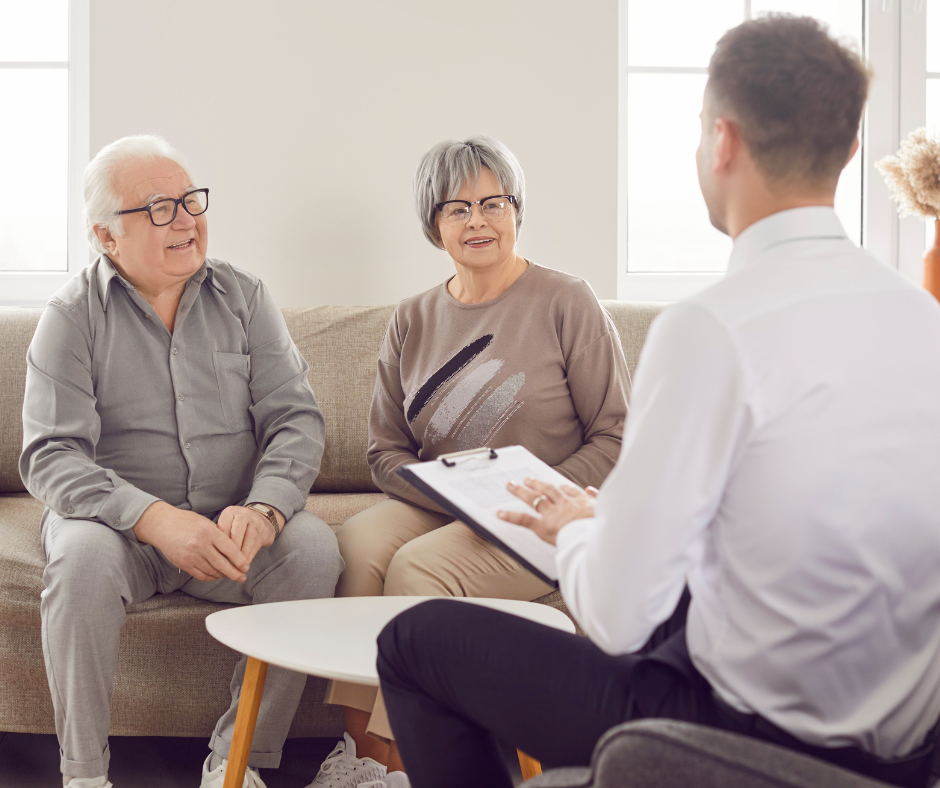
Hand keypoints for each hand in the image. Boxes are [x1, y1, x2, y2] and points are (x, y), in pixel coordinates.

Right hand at [133, 502, 249, 582]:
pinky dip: (210, 577)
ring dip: (223, 575)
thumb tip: (234, 550)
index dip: (239, 560)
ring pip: (212, 571)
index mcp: (209, 532)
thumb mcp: (205, 523)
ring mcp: (191, 556)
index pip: (229, 549)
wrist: (162, 525)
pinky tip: (217, 576)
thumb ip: (218, 535)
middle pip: (222, 564)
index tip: (246, 566)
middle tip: (243, 577)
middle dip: (234, 573)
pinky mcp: (184, 564)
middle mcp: (200, 545)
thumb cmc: (186, 521)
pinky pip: (201, 575)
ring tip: (231, 576)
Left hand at [216, 505, 278, 564]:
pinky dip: (250, 555)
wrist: (261, 520)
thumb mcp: (227, 526)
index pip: (223, 529)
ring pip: (248, 539)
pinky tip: (245, 563)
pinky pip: (256, 544)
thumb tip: (214, 556)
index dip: (219, 545)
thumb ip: (220, 537)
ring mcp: (255, 520)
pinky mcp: (264, 529)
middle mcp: (243, 514)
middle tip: (226, 565)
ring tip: (236, 567)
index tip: (216, 558)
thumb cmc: (237, 527)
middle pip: (236, 533)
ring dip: (242, 555)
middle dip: (232, 551)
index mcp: (229, 512)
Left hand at [497, 478, 597, 545]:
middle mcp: (563, 503)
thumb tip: (592, 490)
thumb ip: (597, 499)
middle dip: (536, 483)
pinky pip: (524, 520)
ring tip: (511, 485)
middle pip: (547, 490)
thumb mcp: (605, 510)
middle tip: (527, 479)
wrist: (595, 537)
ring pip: (534, 498)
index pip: (568, 490)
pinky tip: (500, 513)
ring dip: (521, 491)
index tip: (558, 486)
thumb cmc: (601, 528)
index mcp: (579, 501)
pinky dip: (511, 516)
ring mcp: (552, 514)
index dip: (561, 488)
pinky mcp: (543, 526)